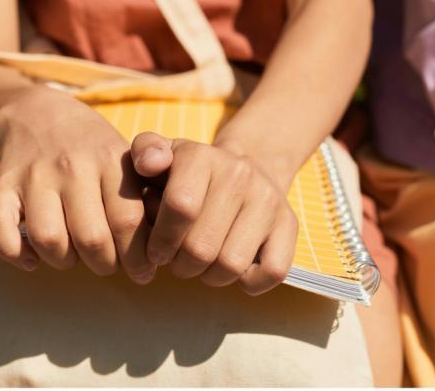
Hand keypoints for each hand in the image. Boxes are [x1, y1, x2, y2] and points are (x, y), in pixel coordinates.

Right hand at [0, 84, 155, 282]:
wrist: (39, 112)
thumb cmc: (93, 147)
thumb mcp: (127, 157)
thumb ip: (147, 193)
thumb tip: (165, 241)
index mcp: (109, 161)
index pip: (128, 221)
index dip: (138, 257)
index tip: (143, 271)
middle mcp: (72, 167)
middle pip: (91, 237)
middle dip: (105, 265)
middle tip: (108, 265)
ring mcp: (35, 175)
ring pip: (49, 238)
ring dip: (63, 261)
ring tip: (73, 257)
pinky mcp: (2, 184)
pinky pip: (0, 227)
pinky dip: (15, 253)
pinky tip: (32, 258)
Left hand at [130, 132, 298, 294]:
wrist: (243, 169)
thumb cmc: (186, 175)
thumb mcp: (159, 156)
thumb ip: (144, 152)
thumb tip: (151, 164)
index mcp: (202, 156)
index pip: (181, 207)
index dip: (161, 240)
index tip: (155, 251)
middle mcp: (240, 173)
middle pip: (201, 247)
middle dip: (181, 265)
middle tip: (177, 261)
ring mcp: (268, 199)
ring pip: (231, 265)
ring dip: (210, 276)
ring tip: (202, 263)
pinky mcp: (290, 225)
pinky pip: (271, 272)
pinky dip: (248, 282)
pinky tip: (234, 269)